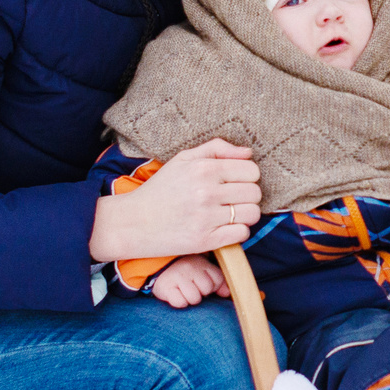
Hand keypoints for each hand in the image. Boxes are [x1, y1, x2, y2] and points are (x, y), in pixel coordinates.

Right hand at [88, 138, 262, 259]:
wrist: (133, 222)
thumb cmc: (160, 189)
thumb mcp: (183, 159)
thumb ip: (217, 149)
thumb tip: (248, 153)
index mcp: (203, 169)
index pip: (252, 170)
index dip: (248, 176)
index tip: (235, 182)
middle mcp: (206, 192)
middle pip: (255, 193)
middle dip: (248, 196)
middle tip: (232, 199)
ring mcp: (206, 217)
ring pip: (252, 214)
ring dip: (245, 215)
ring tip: (229, 214)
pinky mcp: (205, 240)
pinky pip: (242, 234)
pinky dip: (237, 232)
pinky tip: (223, 228)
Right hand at [148, 253, 227, 308]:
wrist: (157, 268)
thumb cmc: (185, 273)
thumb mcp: (202, 272)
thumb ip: (218, 281)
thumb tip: (227, 293)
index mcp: (201, 263)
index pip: (217, 280)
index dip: (212, 287)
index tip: (202, 284)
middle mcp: (190, 267)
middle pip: (207, 289)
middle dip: (201, 293)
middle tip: (191, 288)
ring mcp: (178, 276)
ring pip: (194, 298)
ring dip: (189, 299)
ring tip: (183, 291)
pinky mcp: (166, 287)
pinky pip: (180, 303)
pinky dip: (178, 302)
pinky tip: (175, 295)